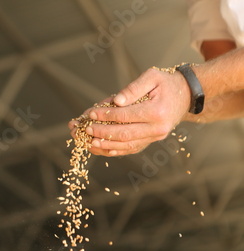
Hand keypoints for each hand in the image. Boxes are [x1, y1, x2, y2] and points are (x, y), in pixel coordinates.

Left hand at [68, 68, 191, 155]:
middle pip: (124, 134)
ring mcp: (155, 137)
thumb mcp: (151, 77)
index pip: (125, 116)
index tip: (90, 113)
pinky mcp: (151, 141)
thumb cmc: (166, 83)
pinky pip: (131, 149)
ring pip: (127, 145)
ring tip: (89, 142)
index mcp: (157, 111)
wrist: (186, 95)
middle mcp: (157, 128)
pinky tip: (101, 148)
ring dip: (106, 145)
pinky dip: (115, 150)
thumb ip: (133, 88)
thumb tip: (116, 101)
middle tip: (86, 129)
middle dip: (102, 132)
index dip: (105, 115)